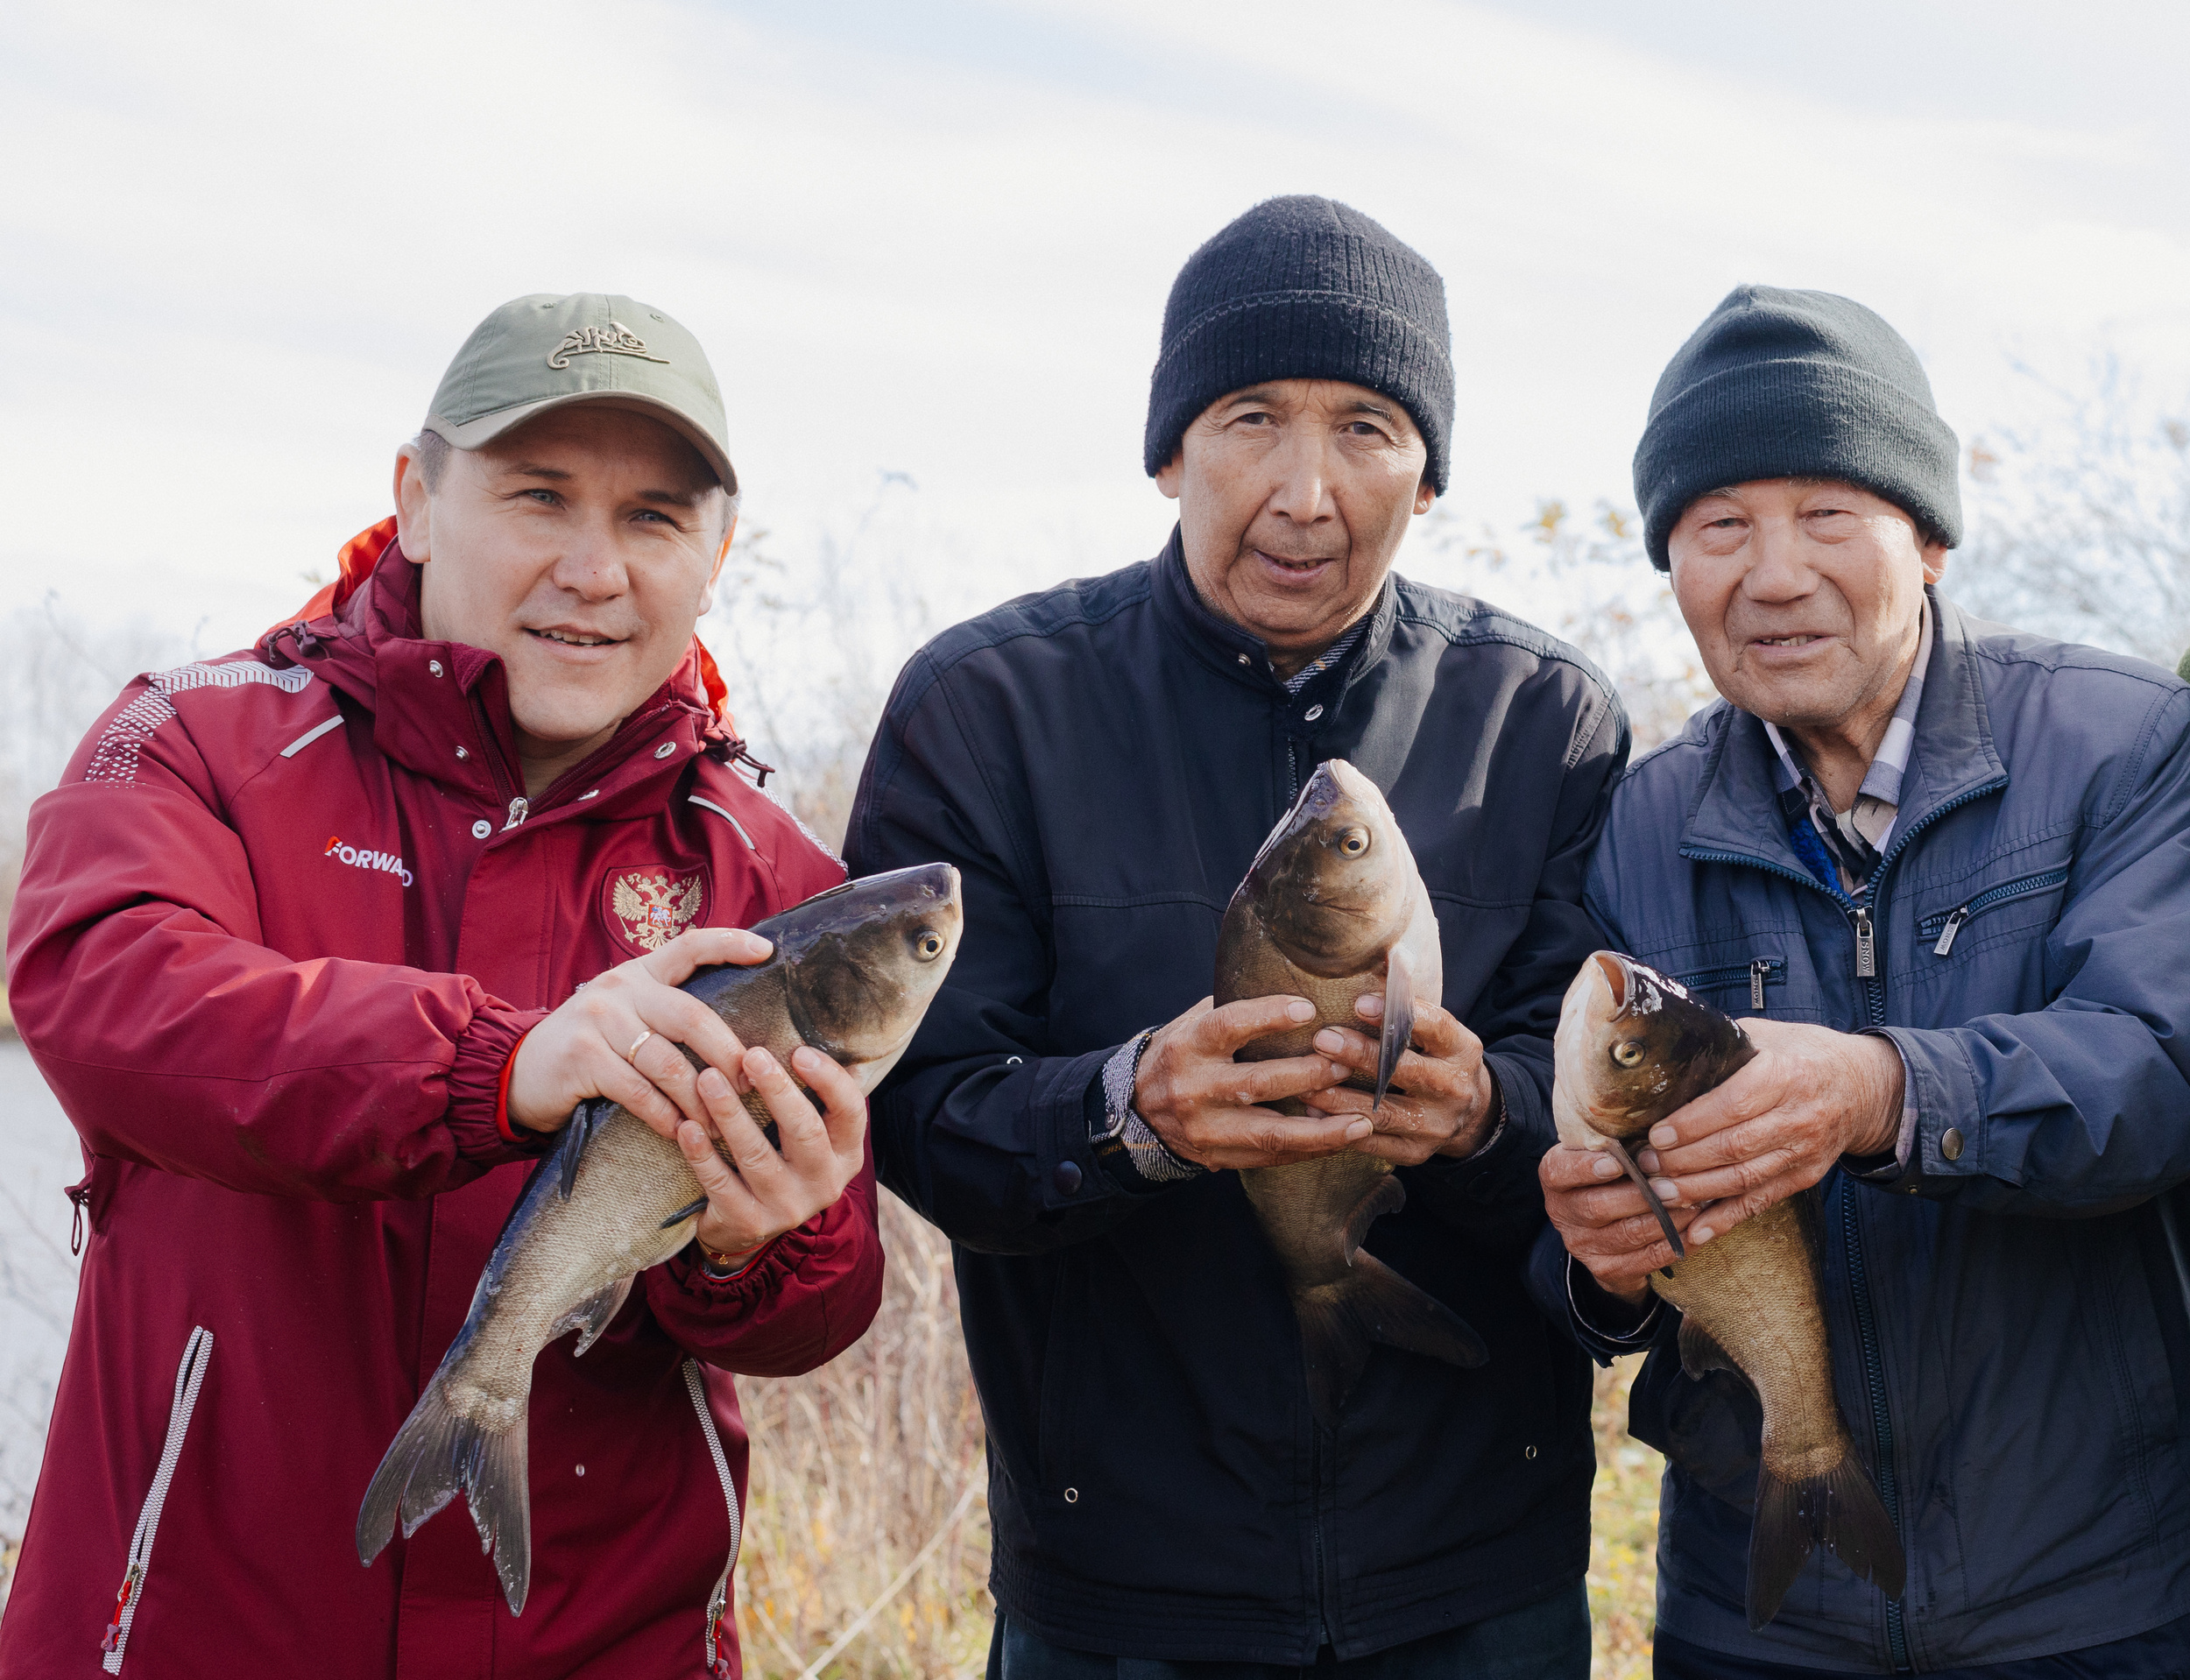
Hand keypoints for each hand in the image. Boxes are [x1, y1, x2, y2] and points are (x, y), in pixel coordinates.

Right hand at [505, 926, 772, 1138]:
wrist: (518, 1073)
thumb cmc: (588, 1049)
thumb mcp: (623, 1015)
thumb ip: (663, 1012)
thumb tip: (731, 1038)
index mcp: (639, 973)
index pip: (689, 946)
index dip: (728, 943)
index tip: (766, 950)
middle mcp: (620, 988)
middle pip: (691, 1016)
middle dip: (728, 1054)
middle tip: (752, 1083)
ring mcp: (598, 1019)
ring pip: (668, 1063)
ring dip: (700, 1099)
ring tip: (720, 1123)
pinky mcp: (582, 1057)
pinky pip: (639, 1092)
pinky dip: (665, 1116)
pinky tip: (681, 1132)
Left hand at [678, 1044, 868, 1265]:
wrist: (747, 1224)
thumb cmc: (779, 1158)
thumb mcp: (809, 1135)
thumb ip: (813, 1096)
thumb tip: (811, 1030)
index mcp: (845, 1154)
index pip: (851, 1112)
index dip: (829, 1080)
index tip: (798, 1051)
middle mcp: (824, 1183)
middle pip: (805, 1131)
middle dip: (776, 1090)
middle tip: (750, 1055)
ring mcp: (787, 1207)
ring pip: (757, 1156)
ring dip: (730, 1113)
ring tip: (707, 1079)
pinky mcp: (749, 1222)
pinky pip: (721, 1183)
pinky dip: (702, 1154)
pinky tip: (687, 1127)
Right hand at [1135, 996, 1362, 1169]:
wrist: (1136, 1110)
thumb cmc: (1181, 1054)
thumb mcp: (1195, 1022)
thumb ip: (1236, 1009)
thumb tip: (1298, 981)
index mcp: (1188, 1045)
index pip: (1228, 1026)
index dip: (1268, 1016)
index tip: (1308, 1009)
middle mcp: (1193, 1088)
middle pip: (1257, 1082)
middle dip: (1309, 1075)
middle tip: (1347, 1064)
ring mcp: (1205, 1128)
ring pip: (1270, 1132)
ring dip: (1321, 1129)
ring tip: (1362, 1121)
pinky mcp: (1218, 1158)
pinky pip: (1271, 1157)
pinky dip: (1310, 1150)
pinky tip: (1342, 1140)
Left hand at [1298, 994, 1498, 1164]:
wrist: (1471, 1114)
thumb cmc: (1438, 1058)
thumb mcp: (1438, 1030)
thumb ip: (1408, 1001)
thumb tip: (1384, 955)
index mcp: (1462, 1050)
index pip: (1436, 1027)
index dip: (1398, 1015)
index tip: (1361, 1003)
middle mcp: (1454, 1089)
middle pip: (1406, 1071)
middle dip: (1362, 1056)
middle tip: (1322, 1040)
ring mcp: (1435, 1125)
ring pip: (1383, 1112)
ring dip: (1340, 1097)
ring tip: (1304, 1082)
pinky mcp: (1416, 1152)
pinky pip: (1373, 1144)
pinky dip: (1340, 1129)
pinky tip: (1312, 1114)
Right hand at [1540, 1143, 1702, 1303]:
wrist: (1600, 1226)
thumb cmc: (1610, 1173)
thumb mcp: (1601, 1150)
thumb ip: (1615, 1138)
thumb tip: (1655, 1120)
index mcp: (1555, 1176)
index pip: (1561, 1171)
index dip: (1586, 1168)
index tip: (1616, 1163)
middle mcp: (1562, 1212)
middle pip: (1598, 1207)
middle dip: (1640, 1196)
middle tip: (1672, 1184)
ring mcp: (1582, 1244)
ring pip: (1628, 1234)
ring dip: (1664, 1219)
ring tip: (1693, 1202)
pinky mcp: (1605, 1268)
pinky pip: (1645, 1259)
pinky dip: (1674, 1244)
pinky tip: (1695, 1229)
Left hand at [1630, 1017, 1903, 1246]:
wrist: (1863, 1086)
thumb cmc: (1802, 1054)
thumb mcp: (1767, 1035)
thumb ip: (1723, 1045)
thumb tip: (1663, 1052)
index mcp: (1786, 1075)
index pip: (1732, 1106)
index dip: (1691, 1125)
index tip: (1656, 1135)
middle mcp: (1798, 1117)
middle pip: (1734, 1147)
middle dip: (1683, 1161)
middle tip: (1646, 1165)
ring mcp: (1804, 1152)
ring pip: (1743, 1179)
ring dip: (1697, 1191)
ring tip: (1659, 1193)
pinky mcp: (1805, 1177)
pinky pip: (1760, 1202)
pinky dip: (1725, 1219)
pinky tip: (1695, 1232)